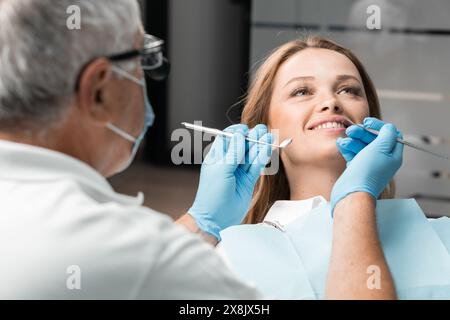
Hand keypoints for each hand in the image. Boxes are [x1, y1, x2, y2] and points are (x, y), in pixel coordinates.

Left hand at [188, 124, 272, 240]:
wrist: (216, 218)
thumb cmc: (212, 195)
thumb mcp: (221, 170)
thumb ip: (233, 153)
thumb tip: (239, 135)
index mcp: (217, 157)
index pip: (228, 138)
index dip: (237, 132)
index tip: (244, 130)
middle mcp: (229, 162)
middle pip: (242, 144)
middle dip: (252, 137)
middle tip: (261, 131)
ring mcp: (239, 171)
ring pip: (251, 154)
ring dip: (260, 145)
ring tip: (268, 137)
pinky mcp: (248, 180)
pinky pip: (256, 166)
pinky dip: (262, 157)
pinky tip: (268, 149)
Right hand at [330, 117, 402, 215]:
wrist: (352, 192)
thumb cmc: (367, 172)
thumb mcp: (381, 148)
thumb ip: (387, 134)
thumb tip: (388, 127)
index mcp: (392, 155)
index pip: (390, 134)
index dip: (379, 126)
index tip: (367, 122)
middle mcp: (382, 160)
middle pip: (373, 139)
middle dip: (362, 133)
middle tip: (351, 131)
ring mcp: (368, 165)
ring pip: (361, 146)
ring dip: (352, 140)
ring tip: (344, 140)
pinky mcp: (356, 168)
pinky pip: (352, 153)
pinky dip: (347, 148)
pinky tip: (341, 145)